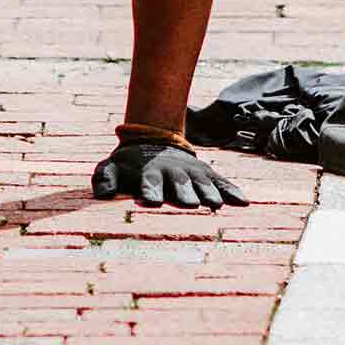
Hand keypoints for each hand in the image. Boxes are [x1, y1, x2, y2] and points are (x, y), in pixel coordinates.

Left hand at [93, 140, 249, 209]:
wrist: (153, 139)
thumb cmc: (129, 164)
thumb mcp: (111, 167)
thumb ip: (105, 179)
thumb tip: (101, 193)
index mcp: (148, 174)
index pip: (149, 184)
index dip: (149, 193)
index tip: (150, 202)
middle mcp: (173, 172)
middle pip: (180, 185)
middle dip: (184, 194)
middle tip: (190, 205)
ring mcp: (192, 172)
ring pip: (202, 184)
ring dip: (209, 194)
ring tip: (216, 205)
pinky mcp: (207, 173)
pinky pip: (221, 182)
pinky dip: (231, 191)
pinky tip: (243, 202)